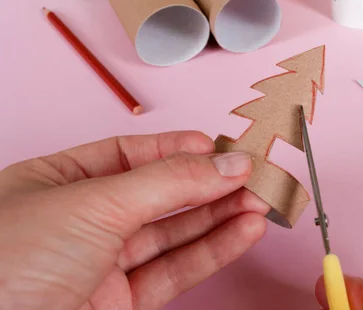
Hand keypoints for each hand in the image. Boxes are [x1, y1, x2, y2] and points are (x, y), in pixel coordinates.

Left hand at [0, 131, 269, 309]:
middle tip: (252, 173)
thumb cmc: (7, 268)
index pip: (128, 153)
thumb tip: (226, 164)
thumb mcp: (94, 203)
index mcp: (56, 181)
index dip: (176, 148)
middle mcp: (79, 220)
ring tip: (260, 200)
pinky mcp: (120, 302)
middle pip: (158, 193)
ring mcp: (100, 263)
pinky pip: (174, 270)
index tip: (218, 147)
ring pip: (172, 233)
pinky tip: (243, 232)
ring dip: (220, 216)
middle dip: (208, 182)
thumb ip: (168, 182)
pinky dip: (213, 250)